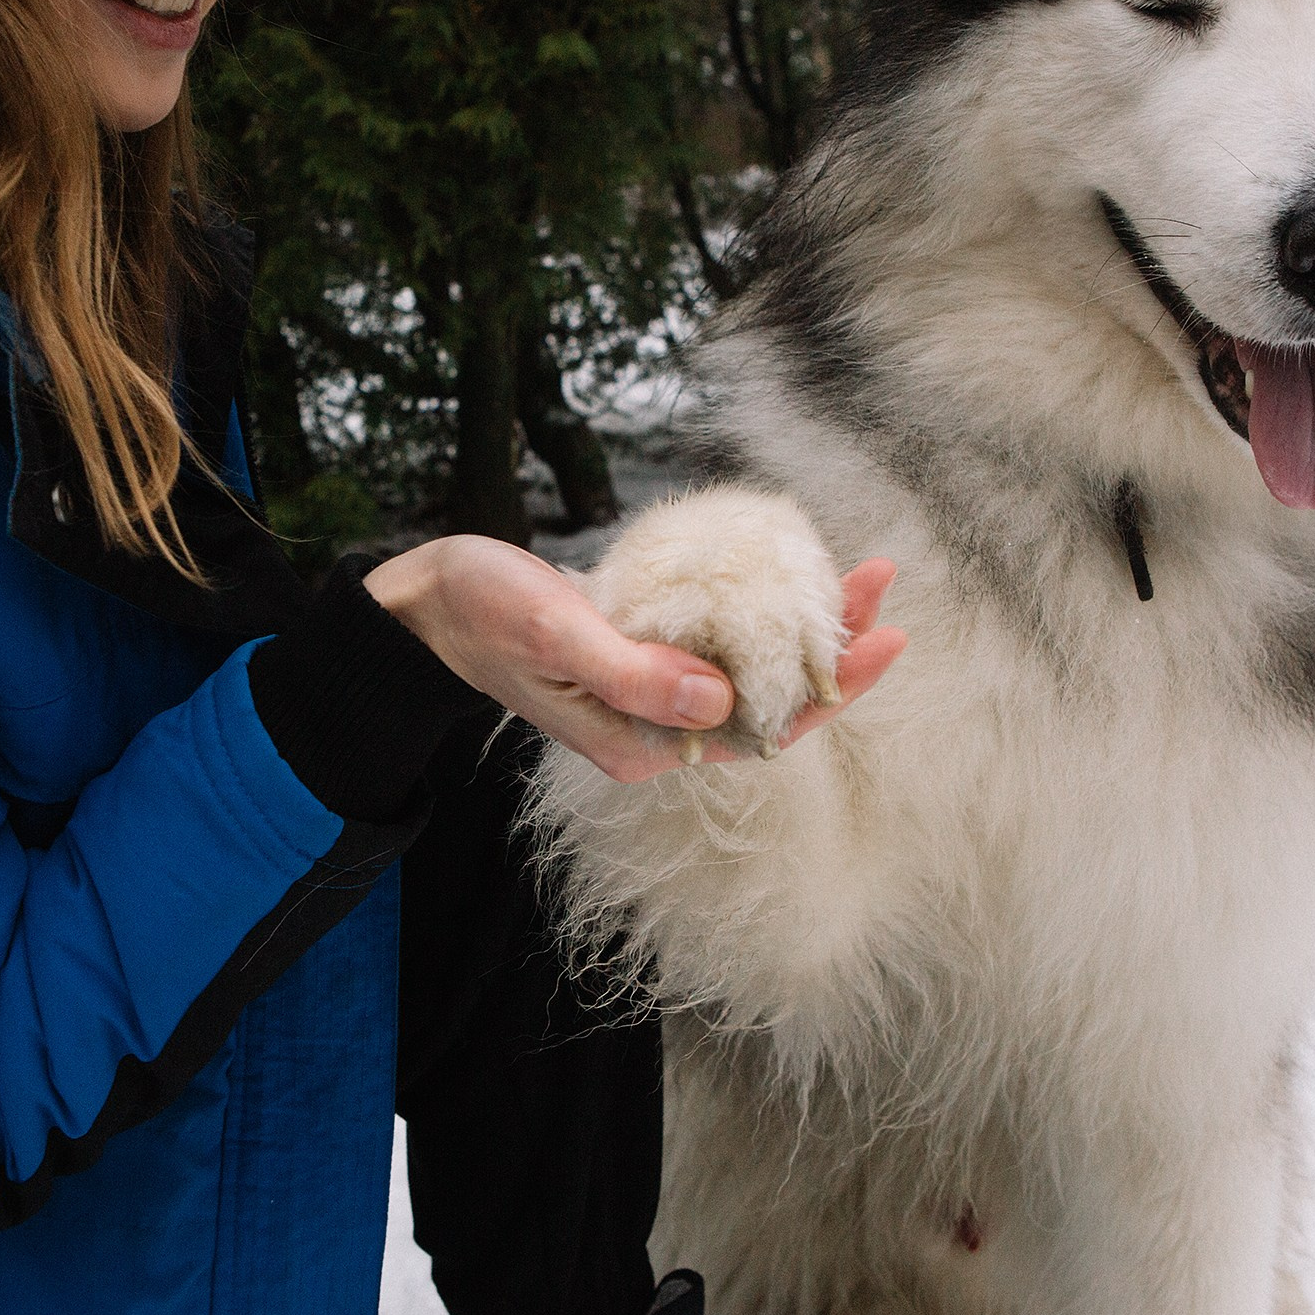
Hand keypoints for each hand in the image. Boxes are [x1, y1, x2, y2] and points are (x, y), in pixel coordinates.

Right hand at [365, 537, 905, 783]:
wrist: (429, 603)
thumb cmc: (482, 617)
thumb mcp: (557, 638)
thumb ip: (634, 675)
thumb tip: (720, 700)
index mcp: (643, 744)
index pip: (761, 730)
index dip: (830, 689)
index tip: (881, 639)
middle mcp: (657, 726)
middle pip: (769, 698)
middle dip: (833, 648)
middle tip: (885, 585)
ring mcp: (652, 689)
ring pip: (751, 663)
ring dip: (806, 621)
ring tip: (859, 571)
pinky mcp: (644, 650)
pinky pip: (720, 635)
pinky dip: (762, 604)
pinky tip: (792, 570)